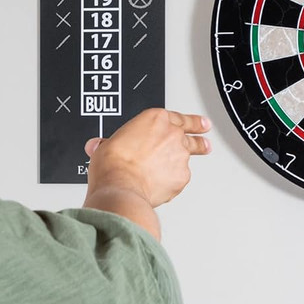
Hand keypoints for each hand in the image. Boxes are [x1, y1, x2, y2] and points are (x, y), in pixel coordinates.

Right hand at [84, 109, 211, 207]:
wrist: (120, 186)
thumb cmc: (113, 164)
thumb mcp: (105, 145)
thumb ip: (109, 143)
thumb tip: (98, 146)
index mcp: (156, 119)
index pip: (180, 117)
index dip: (193, 121)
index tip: (200, 123)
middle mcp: (172, 135)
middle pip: (191, 137)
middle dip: (199, 140)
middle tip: (205, 143)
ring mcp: (179, 156)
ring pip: (187, 159)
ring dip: (182, 164)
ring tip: (176, 171)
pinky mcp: (182, 177)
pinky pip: (179, 179)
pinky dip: (171, 182)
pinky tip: (159, 185)